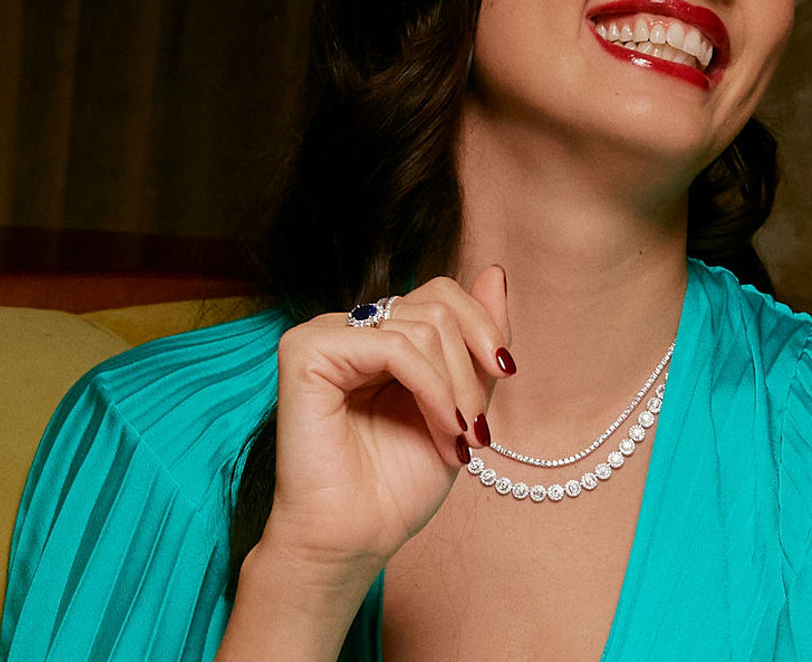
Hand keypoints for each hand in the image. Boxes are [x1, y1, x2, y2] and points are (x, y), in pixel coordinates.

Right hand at [257, 265, 511, 572]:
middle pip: (437, 303)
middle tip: (478, 427)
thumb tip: (495, 272)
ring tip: (457, 439)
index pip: (440, 293)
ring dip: (455, 389)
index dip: (482, 327)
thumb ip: (475, 341)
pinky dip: (432, 388)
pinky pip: (394, 346)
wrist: (356, 540)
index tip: (504, 374)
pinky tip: (441, 428)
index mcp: (380, 334)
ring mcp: (324, 334)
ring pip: (421, 325)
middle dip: (471, 367)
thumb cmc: (398, 482)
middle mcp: (350, 326)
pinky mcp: (306, 351)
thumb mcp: (461, 402)